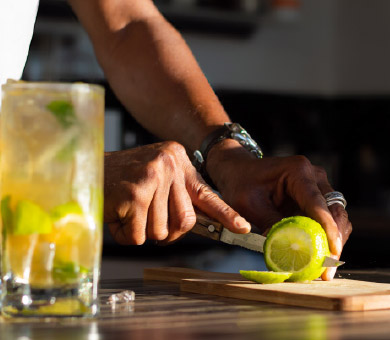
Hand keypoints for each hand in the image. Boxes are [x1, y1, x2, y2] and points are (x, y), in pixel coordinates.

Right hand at [104, 141, 250, 244]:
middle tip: (145, 220)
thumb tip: (195, 225)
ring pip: (160, 233)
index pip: (207, 193)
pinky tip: (115, 213)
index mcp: (178, 160)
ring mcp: (154, 176)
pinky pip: (138, 236)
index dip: (226, 214)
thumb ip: (177, 196)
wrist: (84, 168)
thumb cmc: (121, 180)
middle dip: (166, 232)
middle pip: (185, 223)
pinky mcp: (136, 192)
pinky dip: (125, 234)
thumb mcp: (156, 178)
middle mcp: (170, 164)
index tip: (244, 228)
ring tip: (126, 210)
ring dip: (141, 231)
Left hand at [206, 140, 351, 280]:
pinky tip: (319, 257)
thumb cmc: (241, 185)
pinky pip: (327, 219)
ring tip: (324, 268)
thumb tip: (286, 250)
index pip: (317, 203)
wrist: (239, 171)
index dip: (328, 228)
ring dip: (333, 242)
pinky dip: (325, 238)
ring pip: (336, 216)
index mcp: (298, 171)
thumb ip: (269, 224)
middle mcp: (314, 176)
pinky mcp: (316, 198)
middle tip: (328, 269)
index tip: (334, 251)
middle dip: (335, 240)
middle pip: (334, 210)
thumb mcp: (249, 205)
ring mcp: (318, 186)